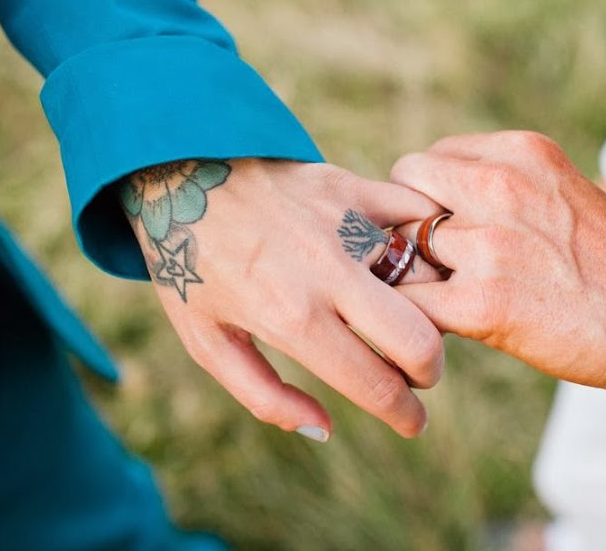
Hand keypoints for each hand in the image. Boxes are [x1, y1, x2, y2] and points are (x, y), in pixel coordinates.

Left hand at [120, 158, 445, 439]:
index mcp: (291, 319)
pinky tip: (408, 256)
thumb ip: (265, 396)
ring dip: (425, 305)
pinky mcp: (351, 186)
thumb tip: (325, 429)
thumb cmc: (190, 267)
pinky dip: (426, 238)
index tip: (413, 422)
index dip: (406, 416)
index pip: (376, 385)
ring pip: (427, 277)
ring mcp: (345, 225)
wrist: (176, 175)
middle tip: (414, 372)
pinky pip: (417, 213)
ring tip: (399, 310)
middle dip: (429, 371)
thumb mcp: (207, 343)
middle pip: (420, 339)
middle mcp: (327, 273)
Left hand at [391, 131, 605, 392]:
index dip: (427, 195)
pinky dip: (411, 314)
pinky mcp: (482, 303)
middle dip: (407, 222)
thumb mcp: (558, 189)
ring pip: (402, 245)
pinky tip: (437, 322)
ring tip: (441, 293)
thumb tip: (431, 198)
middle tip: (426, 256)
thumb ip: (499, 183)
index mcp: (520, 153)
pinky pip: (408, 299)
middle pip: (404, 189)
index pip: (431, 159)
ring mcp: (489, 244)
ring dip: (412, 270)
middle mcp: (501, 187)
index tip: (442, 224)